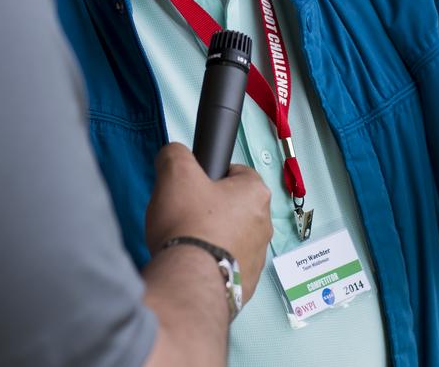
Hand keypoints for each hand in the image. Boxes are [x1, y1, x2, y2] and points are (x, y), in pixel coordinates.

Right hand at [145, 143, 271, 302]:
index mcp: (256, 193)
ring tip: (185, 242)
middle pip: (234, 206)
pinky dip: (213, 263)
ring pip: (233, 237)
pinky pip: (228, 265)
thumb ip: (175, 154)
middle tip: (185, 214)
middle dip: (211, 208)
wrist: (190, 281)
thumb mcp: (175, 172)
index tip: (193, 187)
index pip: (236, 172)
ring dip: (213, 237)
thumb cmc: (188, 224)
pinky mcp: (246, 284)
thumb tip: (173, 155)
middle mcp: (265, 224)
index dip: (211, 176)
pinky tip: (192, 263)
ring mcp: (258, 257)